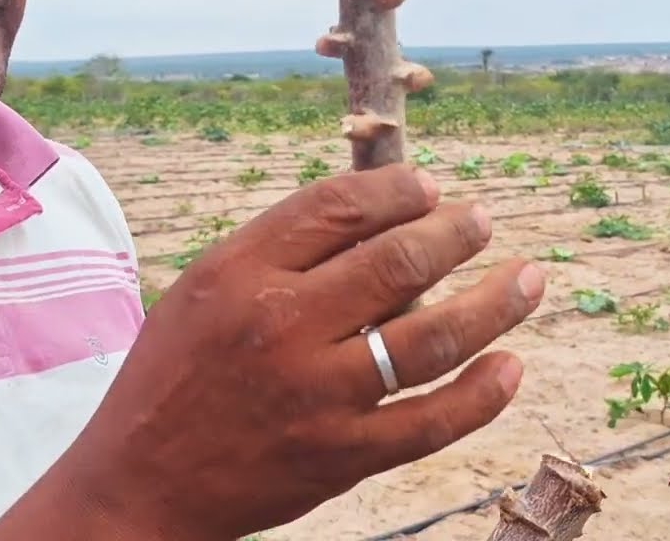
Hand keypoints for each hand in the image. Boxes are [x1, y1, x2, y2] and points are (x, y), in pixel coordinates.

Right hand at [50, 163, 543, 539]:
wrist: (140, 482)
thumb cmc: (172, 374)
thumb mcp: (203, 290)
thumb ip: (278, 252)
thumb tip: (376, 214)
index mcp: (240, 274)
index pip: (336, 206)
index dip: (397, 190)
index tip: (428, 188)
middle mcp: (281, 327)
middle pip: (396, 263)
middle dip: (456, 234)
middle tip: (482, 222)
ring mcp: (316, 396)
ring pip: (430, 339)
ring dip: (492, 305)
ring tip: (529, 280)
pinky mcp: (340, 457)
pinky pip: (429, 422)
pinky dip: (480, 396)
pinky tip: (511, 366)